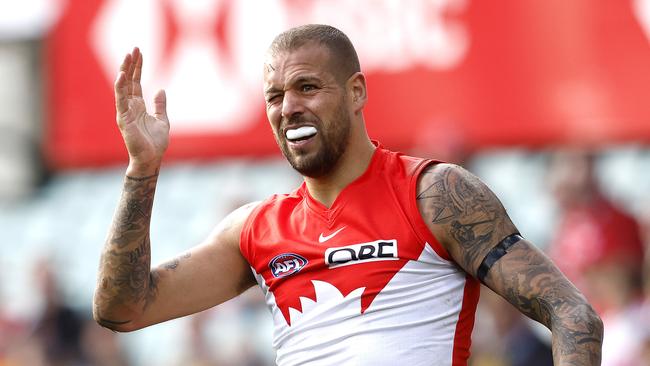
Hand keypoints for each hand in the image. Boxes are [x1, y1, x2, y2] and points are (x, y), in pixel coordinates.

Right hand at [114, 47, 168, 174]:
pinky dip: (120, 87)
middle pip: (129, 81)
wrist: (151, 159)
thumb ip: (160, 105)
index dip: (138, 67)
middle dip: (131, 64)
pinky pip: (120, 100)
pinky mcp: (123, 118)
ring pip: (123, 87)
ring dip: (125, 71)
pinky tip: (122, 75)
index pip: (136, 82)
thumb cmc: (156, 143)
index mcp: (138, 106)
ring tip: (127, 56)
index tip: (139, 52)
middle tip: (134, 48)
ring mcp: (125, 112)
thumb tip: (160, 89)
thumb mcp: (162, 120)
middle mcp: (130, 107)